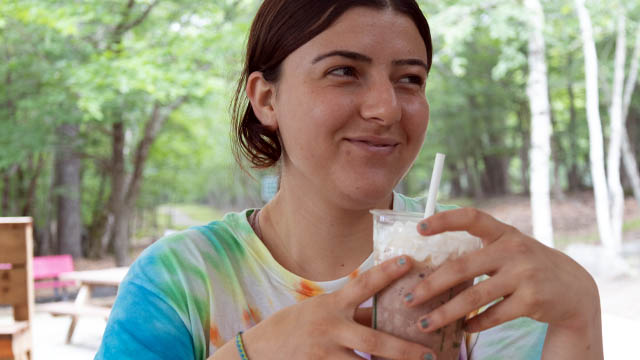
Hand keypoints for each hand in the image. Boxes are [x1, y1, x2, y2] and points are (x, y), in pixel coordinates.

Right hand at [239, 256, 436, 359]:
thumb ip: (353, 313)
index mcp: (332, 305)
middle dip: (404, 350)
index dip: (386, 272)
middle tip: (430, 355)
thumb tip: (385, 313)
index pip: (363, 284)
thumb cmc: (295, 326)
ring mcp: (325, 354)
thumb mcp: (322, 311)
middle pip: (373, 341)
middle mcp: (330, 328)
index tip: (408, 261)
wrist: (259, 350)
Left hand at [405, 208, 601, 357]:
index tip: (419, 227)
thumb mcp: (509, 247)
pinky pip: (494, 315)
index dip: (444, 220)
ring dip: (445, 313)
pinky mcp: (532, 300)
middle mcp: (513, 250)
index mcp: (503, 232)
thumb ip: (479, 249)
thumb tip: (431, 263)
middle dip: (430, 285)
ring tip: (424, 324)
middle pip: (461, 267)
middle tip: (408, 298)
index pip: (471, 217)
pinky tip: (462, 329)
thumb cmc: (527, 265)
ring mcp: (524, 275)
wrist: (573, 288)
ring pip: (474, 297)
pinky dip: (474, 324)